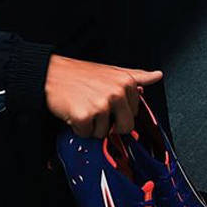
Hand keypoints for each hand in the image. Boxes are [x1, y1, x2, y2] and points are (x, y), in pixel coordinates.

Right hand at [43, 55, 163, 138]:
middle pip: (125, 128)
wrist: (49, 73)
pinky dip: (77, 127)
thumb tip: (157, 76)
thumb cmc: (78, 74)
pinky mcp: (84, 115)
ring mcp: (101, 104)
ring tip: (81, 106)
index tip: (105, 102)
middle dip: (109, 124)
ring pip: (104, 133)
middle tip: (94, 108)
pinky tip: (73, 111)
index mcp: (126, 82)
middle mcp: (116, 92)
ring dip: (91, 125)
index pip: (133, 114)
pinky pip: (86, 134)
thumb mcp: (110, 71)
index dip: (118, 112)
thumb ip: (136, 76)